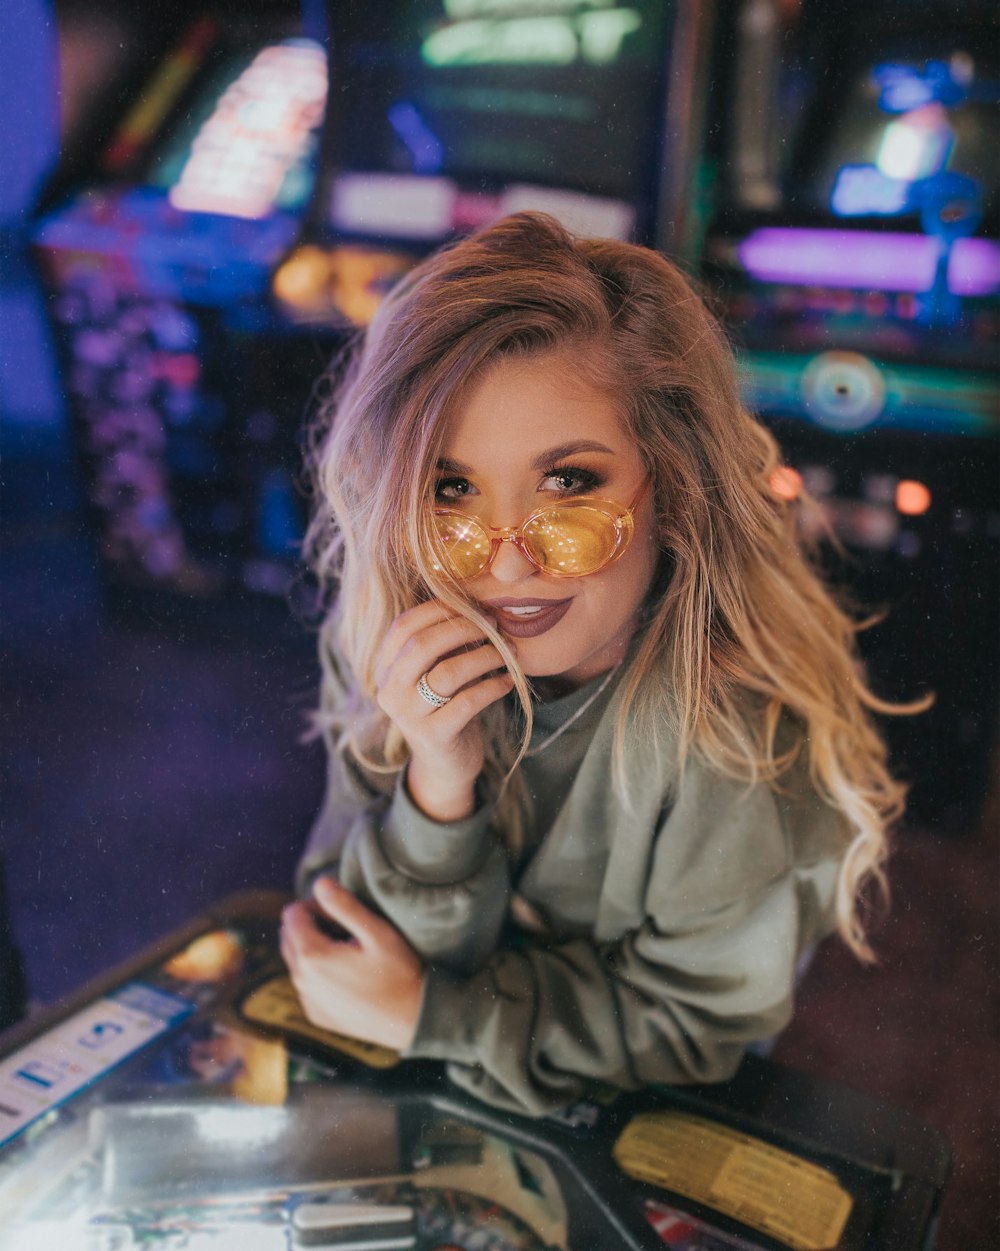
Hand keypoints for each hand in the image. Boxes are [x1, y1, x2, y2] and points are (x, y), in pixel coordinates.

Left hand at [280, 878, 424, 1051]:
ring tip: (348, 949)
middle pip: (288, 936)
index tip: (341, 912)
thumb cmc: (399, 972)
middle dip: (309, 924)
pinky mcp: (316, 1015)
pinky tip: (348, 975)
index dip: (315, 904)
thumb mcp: (377, 932)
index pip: (292, 914)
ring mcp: (308, 1001)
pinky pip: (306, 984)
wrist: (413, 1020)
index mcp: (311, 956)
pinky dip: (318, 973)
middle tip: (345, 927)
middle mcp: (301, 981)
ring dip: (312, 948)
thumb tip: (319, 882)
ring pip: (295, 960)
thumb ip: (345, 905)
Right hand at [374, 600, 512, 820]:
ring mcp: (408, 715)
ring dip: (485, 656)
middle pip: (424, 644)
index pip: (404, 625)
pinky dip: (493, 686)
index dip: (439, 609)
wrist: (444, 765)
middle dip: (465, 628)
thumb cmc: (445, 708)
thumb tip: (476, 604)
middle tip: (496, 624)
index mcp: (385, 668)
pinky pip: (468, 702)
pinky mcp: (433, 736)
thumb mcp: (436, 672)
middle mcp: (390, 690)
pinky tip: (508, 681)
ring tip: (509, 652)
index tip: (474, 605)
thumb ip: (444, 644)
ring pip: (448, 672)